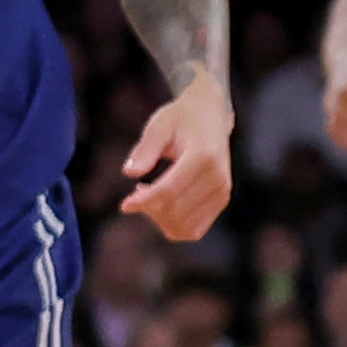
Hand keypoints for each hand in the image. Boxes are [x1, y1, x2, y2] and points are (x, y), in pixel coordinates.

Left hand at [121, 83, 234, 241]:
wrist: (211, 116)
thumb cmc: (180, 119)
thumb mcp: (159, 126)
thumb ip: (145, 149)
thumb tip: (129, 172)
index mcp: (203, 157)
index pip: (168, 191)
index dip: (143, 202)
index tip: (124, 205)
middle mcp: (217, 178)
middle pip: (175, 212)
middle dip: (149, 209)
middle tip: (137, 192)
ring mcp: (222, 192)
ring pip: (184, 227)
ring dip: (161, 219)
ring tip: (151, 195)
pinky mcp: (221, 201)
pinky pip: (194, 229)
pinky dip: (174, 224)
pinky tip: (163, 204)